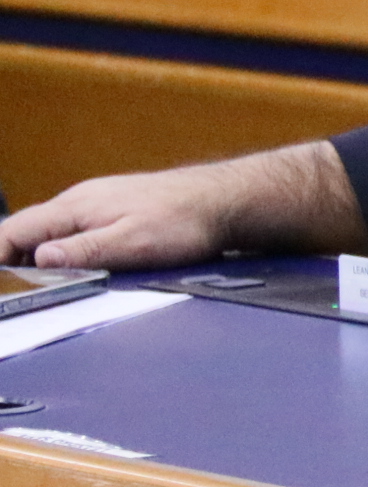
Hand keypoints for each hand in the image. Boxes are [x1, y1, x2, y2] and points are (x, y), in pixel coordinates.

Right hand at [0, 144, 366, 268]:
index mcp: (76, 208)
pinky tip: (78, 265)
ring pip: (56, 232)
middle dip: (14, 257)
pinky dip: (70, 250)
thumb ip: (84, 252)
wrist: (228, 200)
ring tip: (34, 279)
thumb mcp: (133, 244)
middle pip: (31, 232)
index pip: (16, 231)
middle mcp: (82, 202)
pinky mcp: (120, 212)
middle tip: (13, 285)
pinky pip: (80, 232)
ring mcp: (100, 205)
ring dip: (42, 254)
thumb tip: (40, 258)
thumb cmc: (187, 220)